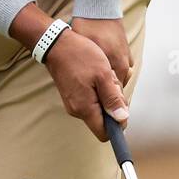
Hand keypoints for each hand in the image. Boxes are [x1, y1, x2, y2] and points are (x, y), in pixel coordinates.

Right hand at [43, 26, 128, 141]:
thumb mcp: (103, 75)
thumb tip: (122, 119)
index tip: (122, 109)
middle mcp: (77, 110)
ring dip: (105, 96)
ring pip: (97, 109)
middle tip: (111, 84)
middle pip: (102, 121)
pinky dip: (97, 91)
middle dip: (112, 105)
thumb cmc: (81, 56)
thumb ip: (113, 99)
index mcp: (85, 108)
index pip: (104, 133)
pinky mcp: (72, 96)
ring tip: (102, 76)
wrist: (57, 44)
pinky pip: (90, 101)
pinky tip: (96, 75)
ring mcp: (73, 104)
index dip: (117, 126)